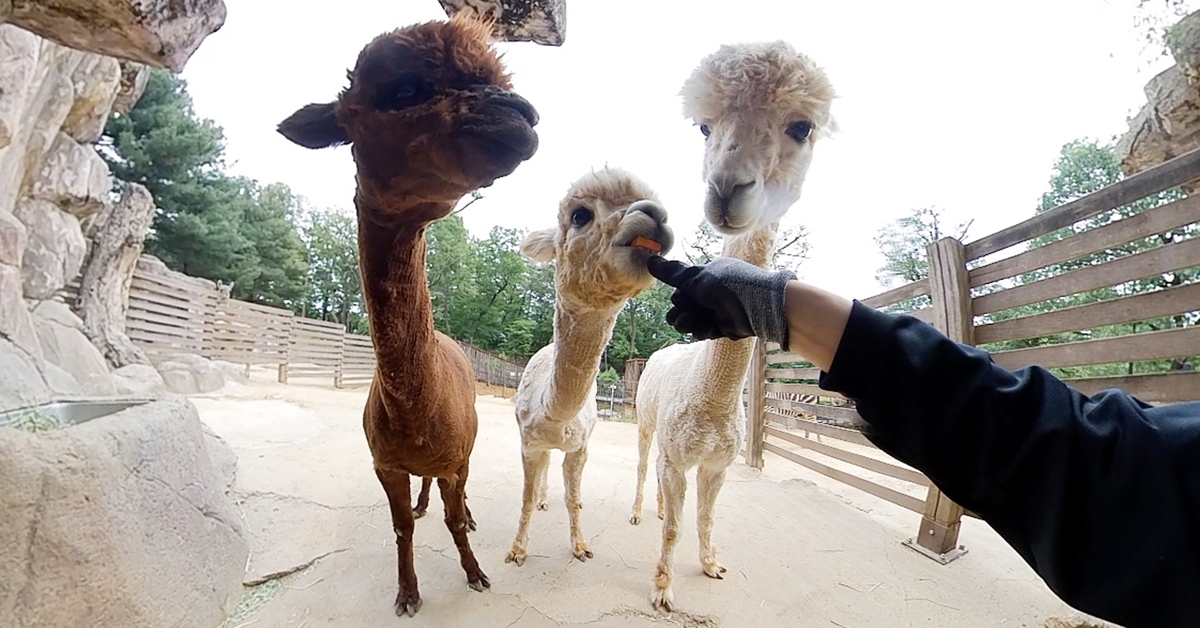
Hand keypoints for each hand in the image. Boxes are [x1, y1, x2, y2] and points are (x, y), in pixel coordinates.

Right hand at [647, 256, 795, 345]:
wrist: (758, 307)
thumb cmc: (728, 286)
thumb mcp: (696, 277)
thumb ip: (672, 273)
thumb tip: (650, 260)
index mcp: (708, 275)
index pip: (682, 286)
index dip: (680, 293)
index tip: (686, 295)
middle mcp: (712, 292)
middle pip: (682, 305)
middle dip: (681, 310)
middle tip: (688, 310)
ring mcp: (717, 310)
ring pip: (690, 320)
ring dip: (687, 322)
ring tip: (692, 321)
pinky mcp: (722, 326)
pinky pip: (702, 330)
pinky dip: (702, 329)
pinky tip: (706, 328)